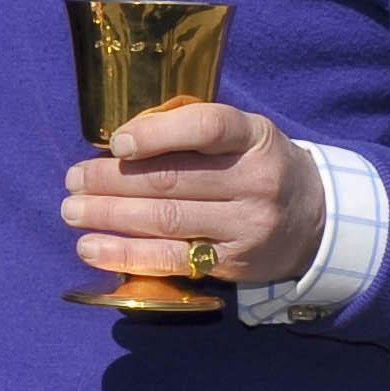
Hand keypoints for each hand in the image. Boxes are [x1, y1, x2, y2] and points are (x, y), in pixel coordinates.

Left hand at [61, 102, 325, 287]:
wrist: (317, 220)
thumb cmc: (256, 165)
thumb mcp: (241, 134)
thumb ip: (188, 131)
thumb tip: (118, 143)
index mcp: (253, 137)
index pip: (206, 127)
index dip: (156, 134)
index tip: (116, 143)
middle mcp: (255, 181)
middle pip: (172, 180)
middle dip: (111, 180)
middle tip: (73, 179)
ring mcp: (246, 226)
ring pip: (166, 220)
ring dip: (109, 215)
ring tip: (72, 210)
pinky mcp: (234, 263)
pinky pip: (172, 260)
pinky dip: (126, 254)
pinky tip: (92, 248)